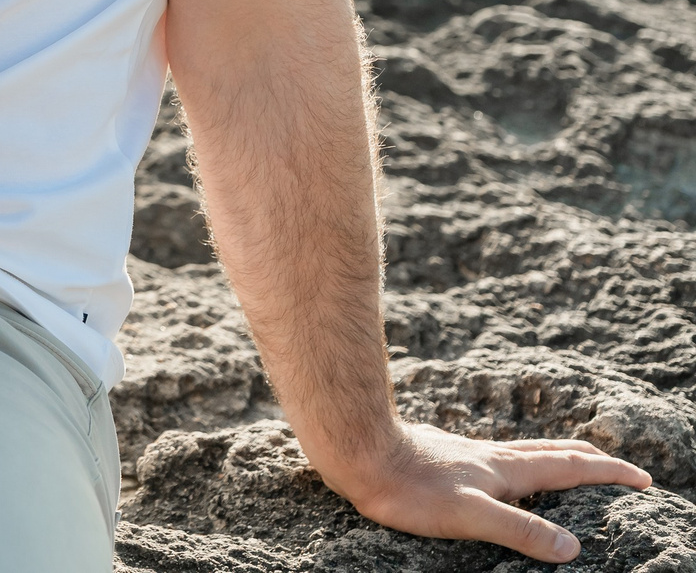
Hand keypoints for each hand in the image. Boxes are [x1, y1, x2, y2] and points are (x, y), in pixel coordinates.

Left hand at [326, 420, 650, 562]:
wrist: (357, 450)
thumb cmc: (409, 489)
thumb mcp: (470, 515)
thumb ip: (519, 530)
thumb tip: (572, 548)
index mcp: (505, 471)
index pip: (568, 468)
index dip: (607, 473)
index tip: (642, 478)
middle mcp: (491, 457)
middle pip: (550, 453)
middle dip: (588, 460)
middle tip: (616, 465)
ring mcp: (466, 455)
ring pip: (522, 451)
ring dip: (554, 456)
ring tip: (566, 463)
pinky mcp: (441, 456)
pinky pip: (493, 457)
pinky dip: (516, 461)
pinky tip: (495, 468)